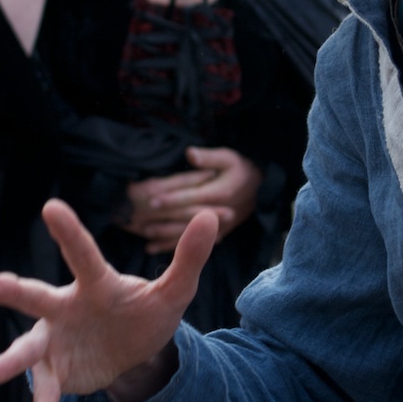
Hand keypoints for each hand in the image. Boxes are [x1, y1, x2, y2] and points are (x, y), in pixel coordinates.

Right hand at [0, 198, 217, 401]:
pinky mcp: (56, 371)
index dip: (70, 233)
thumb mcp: (174, 291)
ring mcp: (55, 340)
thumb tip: (211, 216)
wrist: (134, 351)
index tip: (51, 207)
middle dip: (10, 291)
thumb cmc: (147, 311)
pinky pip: (45, 392)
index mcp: (96, 284)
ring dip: (9, 361)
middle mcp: (66, 307)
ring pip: (28, 349)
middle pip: (37, 297)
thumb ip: (190, 257)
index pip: (83, 256)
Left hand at [122, 147, 263, 254]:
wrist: (263, 189)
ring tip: (144, 232)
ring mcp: (218, 228)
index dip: (172, 198)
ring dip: (165, 234)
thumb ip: (208, 158)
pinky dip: (172, 246)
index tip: (152, 199)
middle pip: (186, 217)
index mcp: (219, 194)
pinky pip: (192, 245)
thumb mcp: (229, 158)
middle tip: (139, 219)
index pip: (191, 197)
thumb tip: (190, 153)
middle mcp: (218, 213)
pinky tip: (152, 248)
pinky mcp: (217, 235)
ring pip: (188, 234)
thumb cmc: (242, 169)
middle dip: (162, 218)